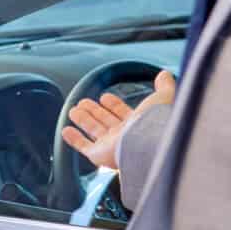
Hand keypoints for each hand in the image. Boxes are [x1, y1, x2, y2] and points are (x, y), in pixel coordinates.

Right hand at [61, 70, 176, 169]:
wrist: (149, 145)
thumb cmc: (157, 123)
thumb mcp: (163, 97)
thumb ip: (164, 87)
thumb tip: (164, 75)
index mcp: (139, 124)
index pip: (123, 113)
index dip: (114, 105)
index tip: (105, 97)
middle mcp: (124, 135)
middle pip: (106, 121)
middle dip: (95, 111)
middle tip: (85, 103)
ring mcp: (111, 145)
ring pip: (94, 131)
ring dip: (83, 120)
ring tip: (74, 111)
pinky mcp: (99, 155)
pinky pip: (84, 147)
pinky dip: (74, 139)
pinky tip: (66, 131)